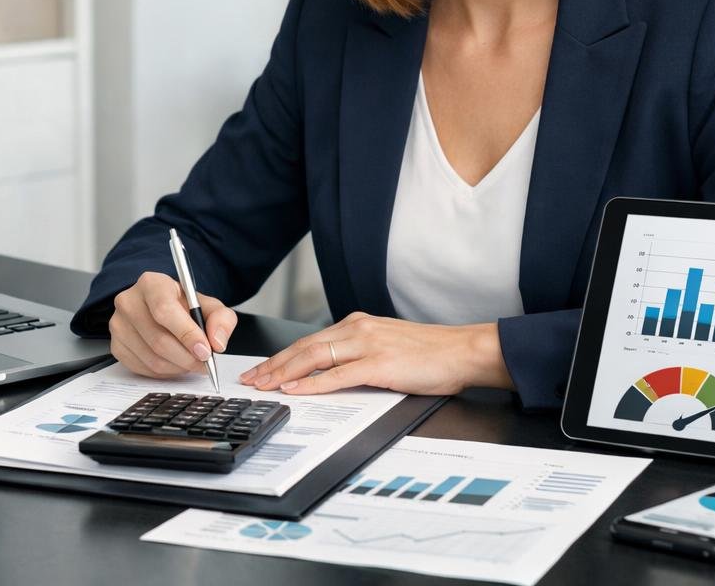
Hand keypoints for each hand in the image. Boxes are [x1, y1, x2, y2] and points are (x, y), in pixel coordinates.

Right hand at [109, 270, 237, 377]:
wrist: (162, 311)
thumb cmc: (184, 307)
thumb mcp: (209, 305)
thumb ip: (221, 319)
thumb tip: (217, 342)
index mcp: (151, 284)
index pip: (165, 310)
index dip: (187, 334)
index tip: (205, 351)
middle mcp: (129, 301)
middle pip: (158, 339)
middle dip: (187, 357)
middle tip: (204, 363)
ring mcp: (118, 325)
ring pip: (152, 358)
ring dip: (178, 367)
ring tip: (191, 361)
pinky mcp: (116, 346)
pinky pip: (143, 368)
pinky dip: (164, 372)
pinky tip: (174, 362)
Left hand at [237, 312, 512, 396]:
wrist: (463, 351)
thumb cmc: (432, 353)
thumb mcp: (388, 345)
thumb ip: (360, 352)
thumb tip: (333, 370)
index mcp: (359, 324)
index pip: (310, 341)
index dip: (282, 356)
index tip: (262, 369)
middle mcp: (358, 329)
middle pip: (304, 347)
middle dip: (273, 365)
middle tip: (251, 379)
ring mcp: (367, 345)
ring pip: (314, 358)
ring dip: (284, 373)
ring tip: (264, 386)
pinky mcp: (378, 364)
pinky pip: (337, 375)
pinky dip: (311, 383)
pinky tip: (295, 390)